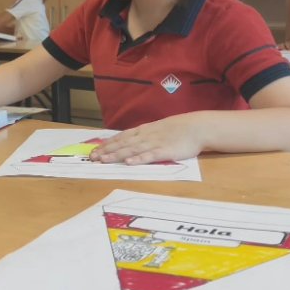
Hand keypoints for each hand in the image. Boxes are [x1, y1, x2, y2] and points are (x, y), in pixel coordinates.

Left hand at [89, 117, 203, 163]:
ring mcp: (154, 143)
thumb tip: (132, 141)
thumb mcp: (158, 129)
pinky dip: (138, 159)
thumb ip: (145, 135)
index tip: (95, 150)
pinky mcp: (165, 151)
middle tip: (92, 157)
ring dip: (116, 155)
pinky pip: (149, 156)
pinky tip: (129, 162)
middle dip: (106, 151)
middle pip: (122, 143)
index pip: (121, 137)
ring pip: (132, 149)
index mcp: (144, 131)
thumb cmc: (179, 129)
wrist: (197, 127)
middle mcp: (145, 136)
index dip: (107, 144)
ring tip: (103, 160)